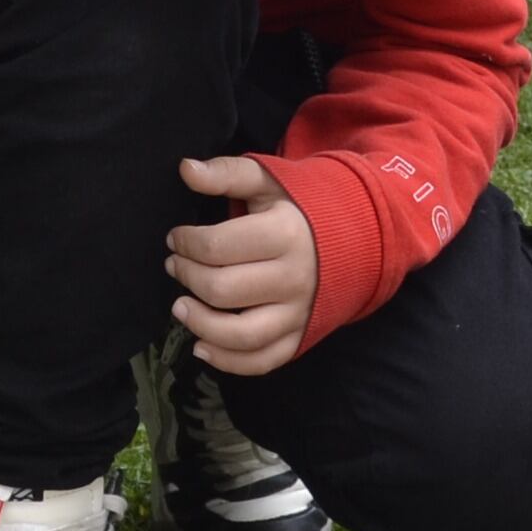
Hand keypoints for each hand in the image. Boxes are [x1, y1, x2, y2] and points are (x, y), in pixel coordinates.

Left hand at [169, 155, 318, 374]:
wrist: (356, 236)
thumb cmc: (298, 207)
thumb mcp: (267, 181)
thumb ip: (227, 173)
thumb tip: (185, 169)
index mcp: (286, 234)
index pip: (218, 246)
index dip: (186, 243)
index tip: (176, 238)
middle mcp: (295, 278)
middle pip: (222, 289)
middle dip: (187, 277)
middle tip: (175, 265)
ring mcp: (299, 312)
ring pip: (240, 334)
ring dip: (200, 324)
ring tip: (179, 307)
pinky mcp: (301, 336)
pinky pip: (262, 361)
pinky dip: (227, 361)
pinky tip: (201, 347)